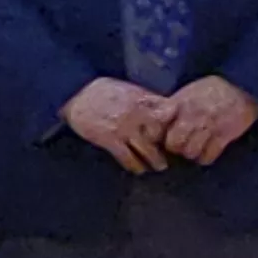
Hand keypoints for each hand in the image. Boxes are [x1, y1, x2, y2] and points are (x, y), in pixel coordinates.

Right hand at [63, 78, 177, 174]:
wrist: (76, 93)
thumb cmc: (102, 89)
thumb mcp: (128, 87)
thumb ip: (145, 98)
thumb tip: (162, 106)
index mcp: (143, 99)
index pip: (168, 113)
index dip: (176, 124)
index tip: (180, 131)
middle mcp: (137, 114)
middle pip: (162, 135)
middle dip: (169, 145)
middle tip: (174, 154)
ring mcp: (125, 128)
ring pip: (149, 151)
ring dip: (156, 161)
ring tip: (160, 167)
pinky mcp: (111, 140)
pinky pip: (128, 158)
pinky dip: (135, 166)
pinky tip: (138, 169)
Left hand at [159, 76, 257, 165]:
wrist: (243, 84)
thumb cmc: (212, 88)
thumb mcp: (187, 91)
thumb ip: (171, 106)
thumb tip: (154, 118)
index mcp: (179, 102)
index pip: (156, 123)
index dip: (153, 134)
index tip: (157, 137)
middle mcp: (191, 115)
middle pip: (173, 143)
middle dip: (174, 147)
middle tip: (178, 146)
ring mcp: (208, 126)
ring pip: (189, 152)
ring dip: (190, 153)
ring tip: (193, 149)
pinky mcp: (223, 135)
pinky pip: (208, 156)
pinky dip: (205, 157)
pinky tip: (206, 151)